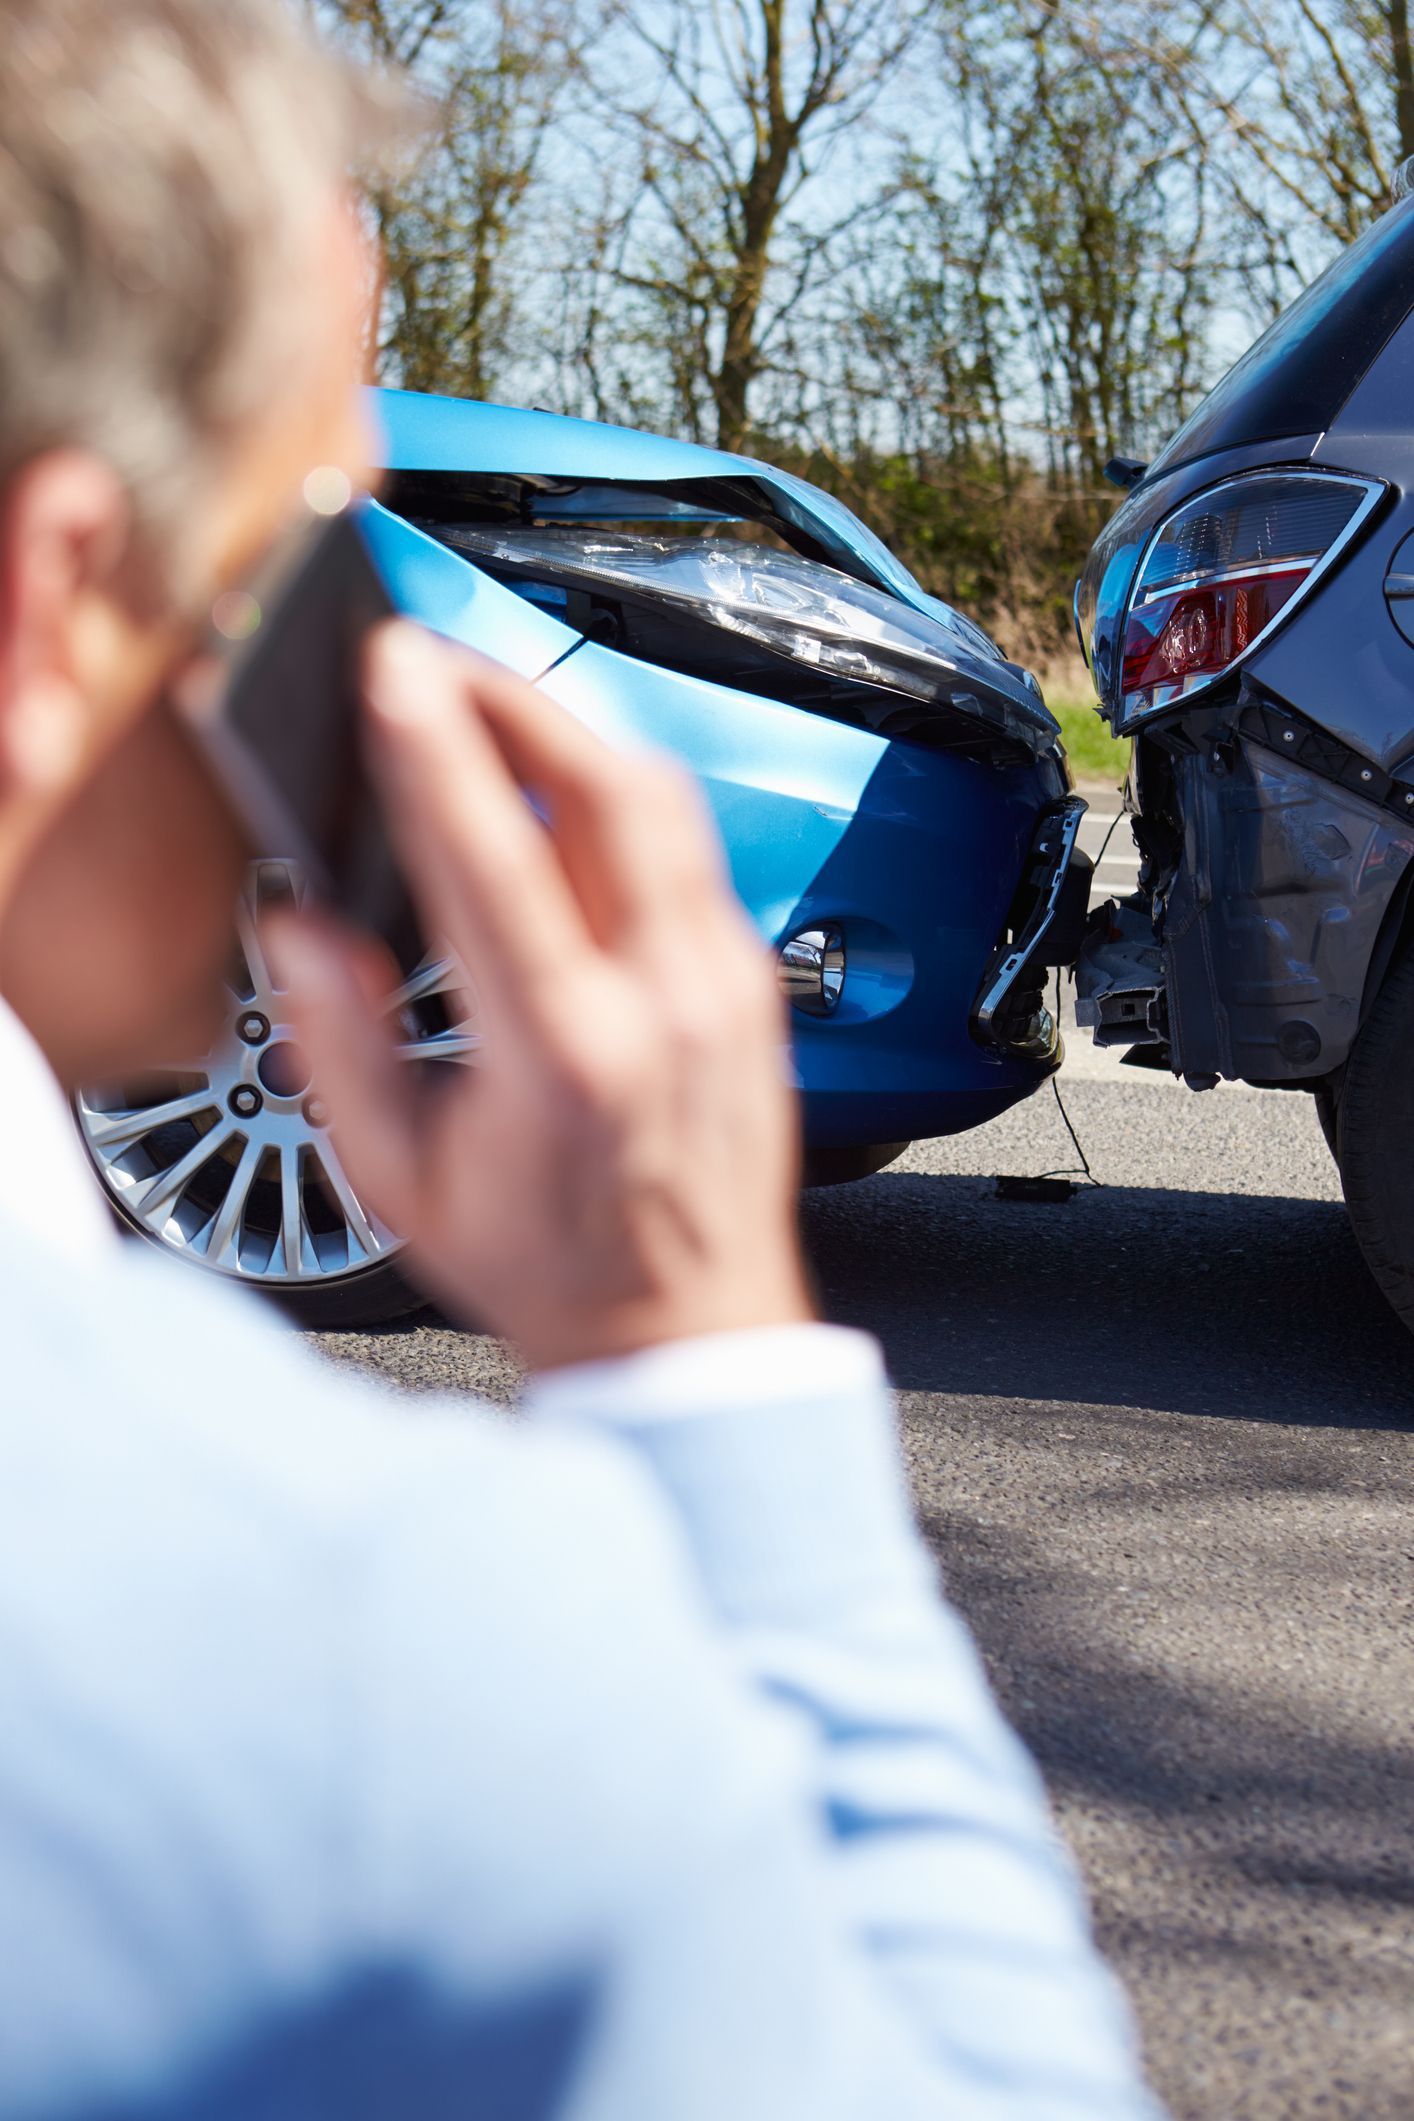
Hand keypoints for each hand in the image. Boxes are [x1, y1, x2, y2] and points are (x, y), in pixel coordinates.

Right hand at [274, 621, 813, 1370]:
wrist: (686, 1330)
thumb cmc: (549, 1264)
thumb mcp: (403, 1182)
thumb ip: (342, 1045)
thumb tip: (301, 928)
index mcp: (564, 1056)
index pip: (493, 860)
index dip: (436, 748)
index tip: (395, 669)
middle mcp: (662, 1004)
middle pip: (605, 790)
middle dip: (513, 697)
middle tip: (438, 661)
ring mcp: (723, 987)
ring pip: (664, 802)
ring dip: (574, 732)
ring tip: (495, 705)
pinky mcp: (751, 983)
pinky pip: (692, 850)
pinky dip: (623, 797)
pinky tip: (569, 795)